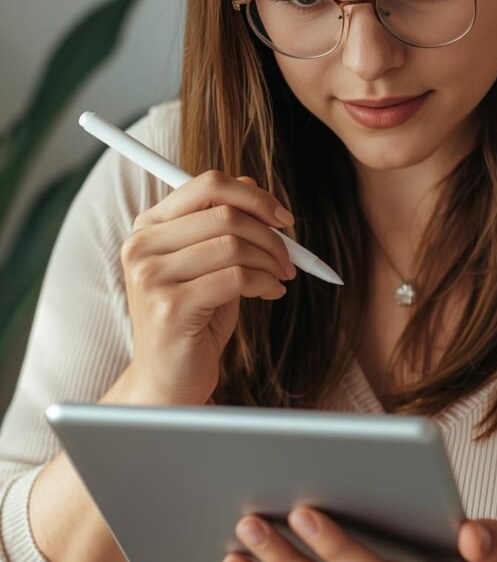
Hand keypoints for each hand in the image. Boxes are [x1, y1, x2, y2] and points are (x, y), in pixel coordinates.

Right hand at [120, 171, 296, 405]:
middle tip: (290, 258)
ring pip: (233, 245)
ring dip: (270, 261)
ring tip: (279, 278)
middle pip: (225, 214)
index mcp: (148, 226)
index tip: (283, 218)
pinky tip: (271, 294)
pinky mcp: (170, 307)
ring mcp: (151, 276)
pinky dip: (265, 282)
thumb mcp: (210, 262)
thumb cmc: (195, 316)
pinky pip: (236, 278)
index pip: (207, 185)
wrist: (170, 378)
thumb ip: (222, 223)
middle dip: (271, 235)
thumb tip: (251, 183)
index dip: (253, 196)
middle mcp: (142, 246)